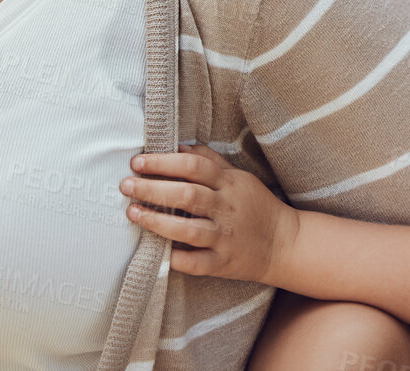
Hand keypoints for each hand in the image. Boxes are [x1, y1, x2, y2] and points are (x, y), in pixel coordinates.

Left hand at [121, 144, 300, 282]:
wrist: (283, 243)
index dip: (164, 162)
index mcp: (229, 184)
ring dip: (157, 221)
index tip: (138, 162)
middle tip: (126, 184)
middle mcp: (226, 209)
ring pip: (188, 229)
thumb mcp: (239, 177)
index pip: (194, 167)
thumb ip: (210, 161)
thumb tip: (180, 146)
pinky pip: (195, 262)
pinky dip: (176, 258)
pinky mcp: (222, 263)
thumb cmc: (256, 206)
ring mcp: (224, 238)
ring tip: (132, 212)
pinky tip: (157, 252)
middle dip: (153, 189)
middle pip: (187, 195)